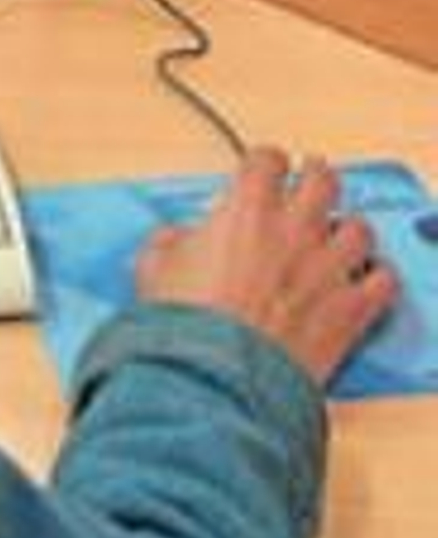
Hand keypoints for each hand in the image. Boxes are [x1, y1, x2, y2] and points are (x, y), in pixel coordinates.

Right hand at [134, 147, 398, 386]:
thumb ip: (171, 240)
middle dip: (315, 180)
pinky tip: (361, 281)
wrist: (218, 378)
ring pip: (359, 228)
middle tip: (308, 189)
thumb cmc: (187, 325)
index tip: (264, 172)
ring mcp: (328, 267)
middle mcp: (294, 228)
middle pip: (323, 179)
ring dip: (347, 231)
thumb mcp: (154, 266)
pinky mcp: (351, 309)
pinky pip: (383, 280)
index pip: (268, 160)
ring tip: (335, 239)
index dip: (265, 164)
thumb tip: (178, 240)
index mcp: (247, 209)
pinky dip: (376, 278)